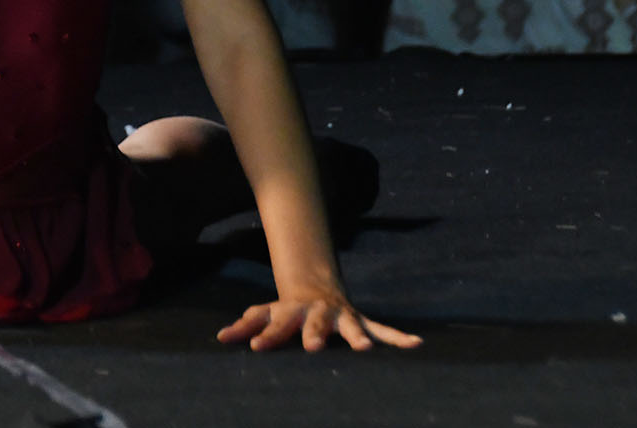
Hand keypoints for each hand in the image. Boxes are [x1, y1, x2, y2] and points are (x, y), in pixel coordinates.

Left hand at [217, 294, 421, 351]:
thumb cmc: (287, 310)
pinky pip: (383, 330)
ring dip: (358, 337)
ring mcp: (342, 317)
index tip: (255, 347)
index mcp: (291, 312)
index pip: (275, 325)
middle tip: (313, 347)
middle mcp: (318, 313)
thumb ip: (246, 326)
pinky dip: (399, 338)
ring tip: (365, 350)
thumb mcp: (265, 313)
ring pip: (351, 327)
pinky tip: (417, 345)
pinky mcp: (361, 321)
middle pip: (316, 324)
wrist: (316, 286)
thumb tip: (219, 338)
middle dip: (315, 334)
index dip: (266, 336)